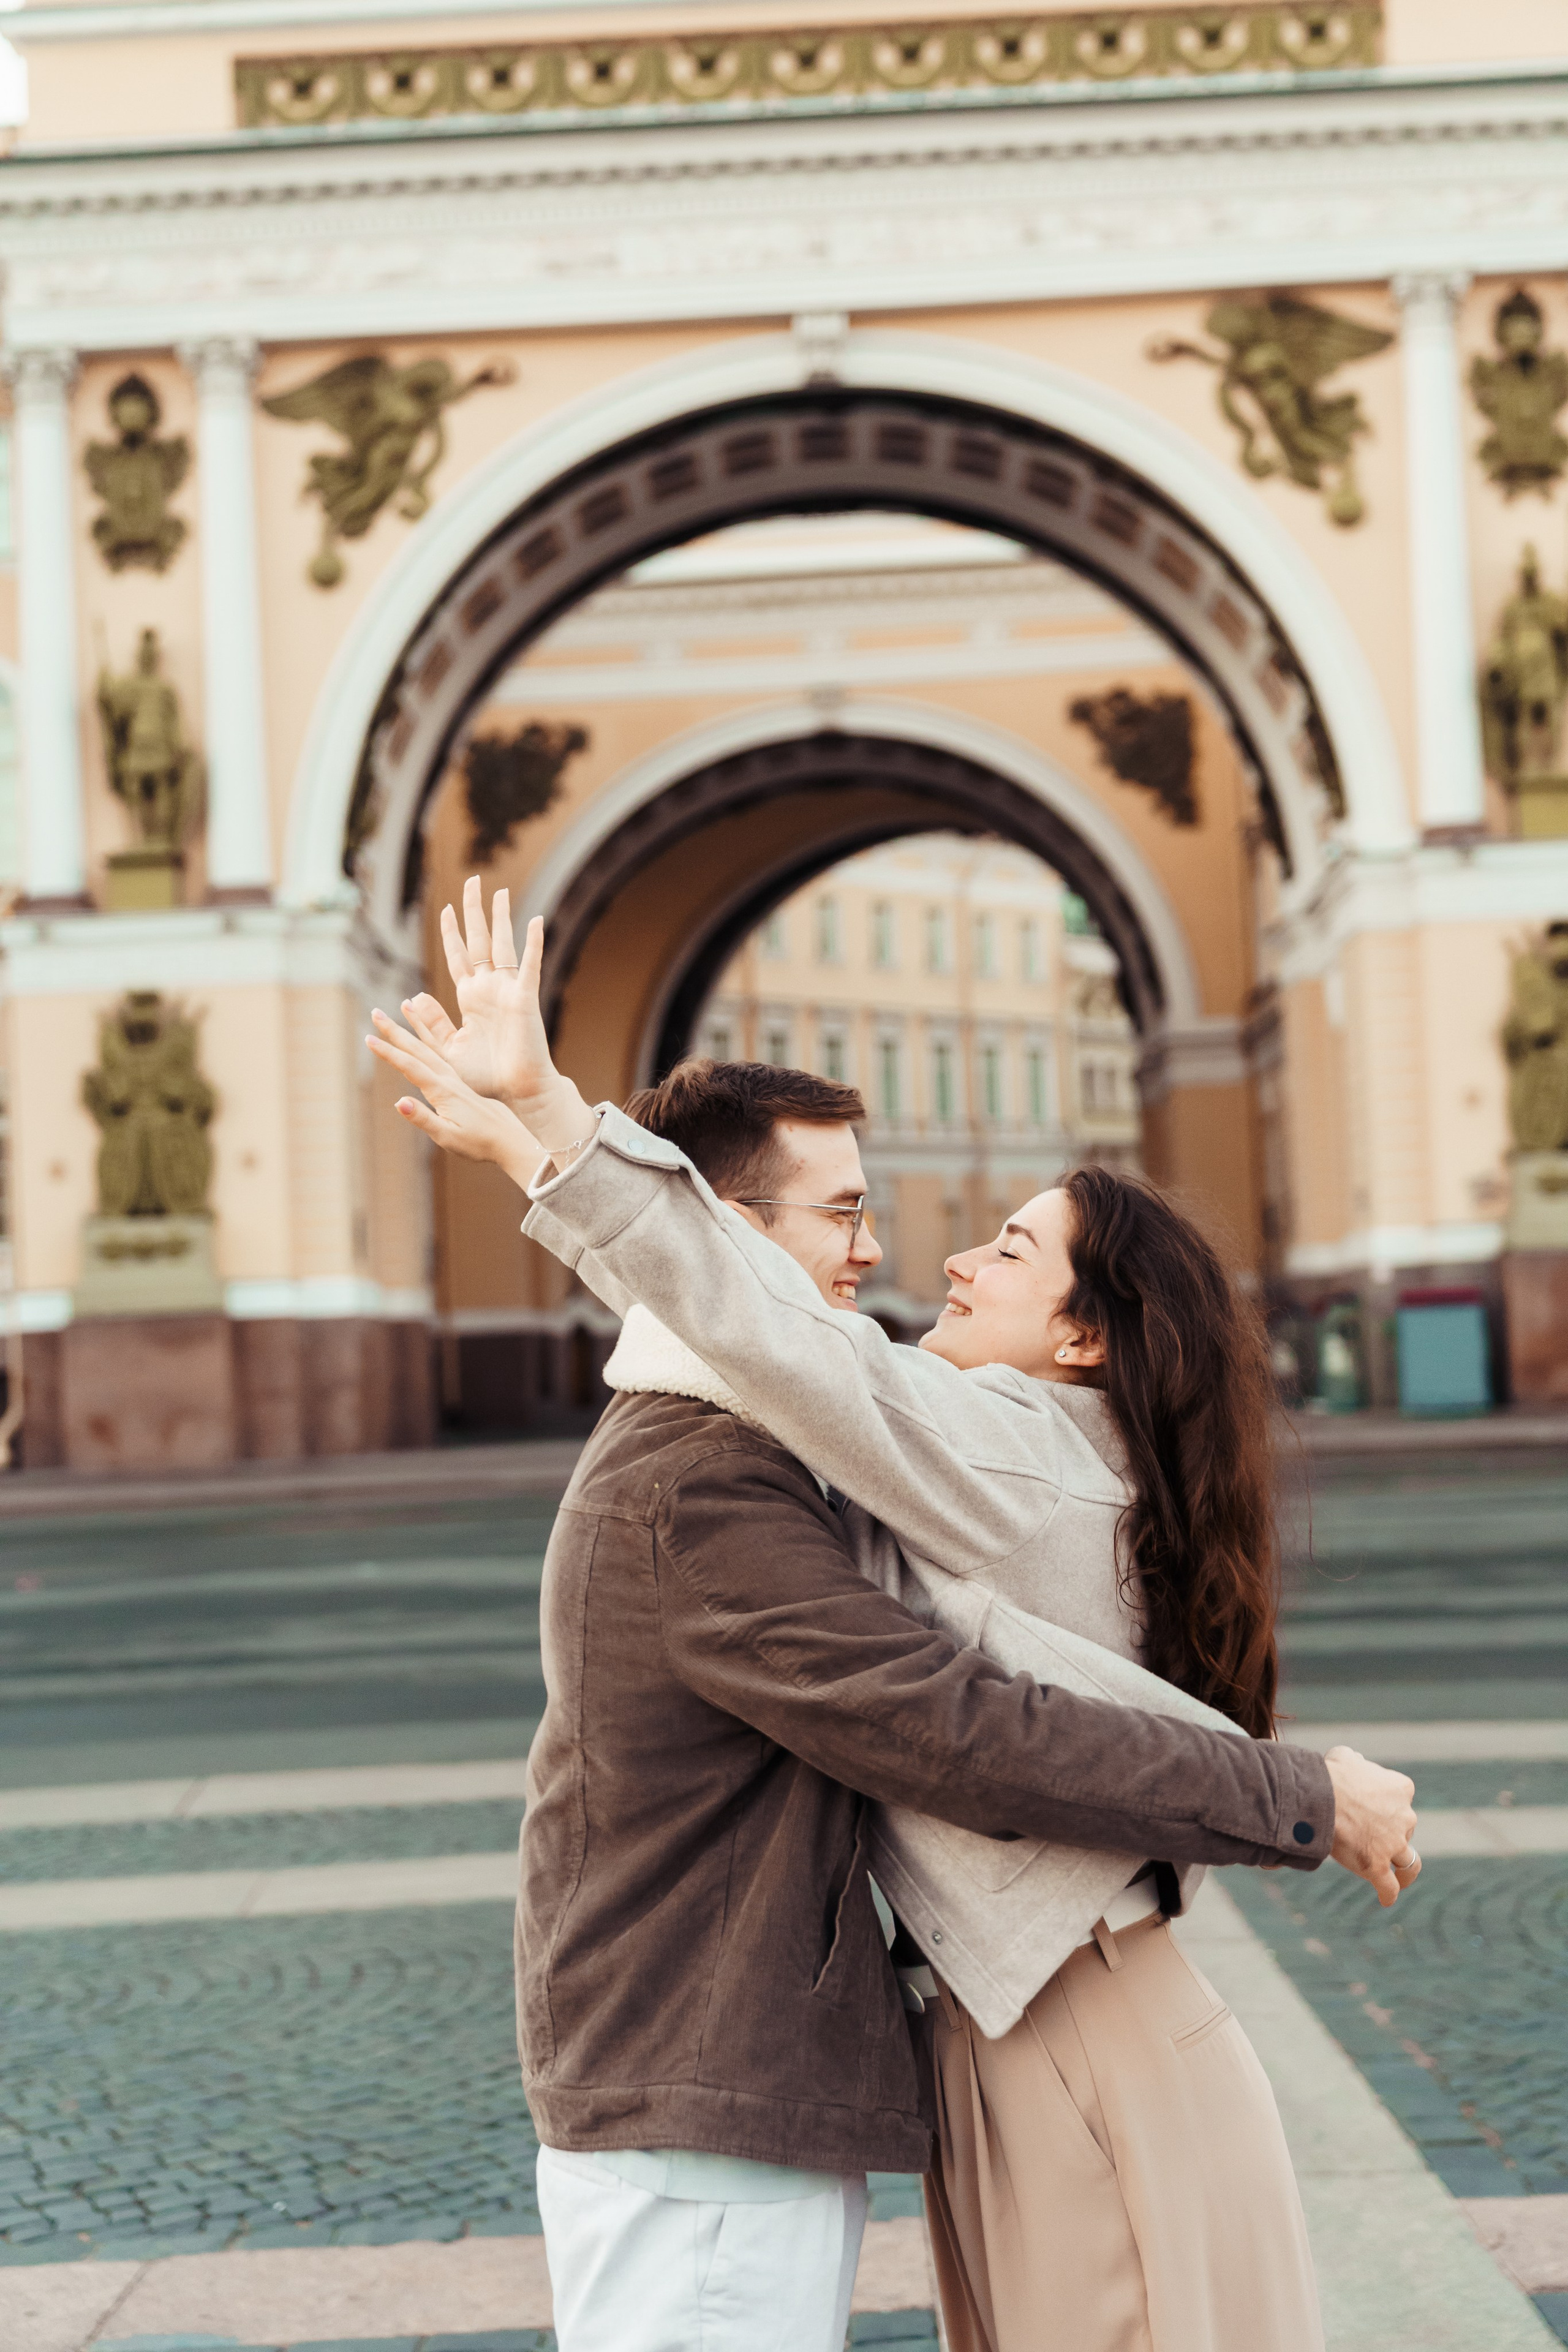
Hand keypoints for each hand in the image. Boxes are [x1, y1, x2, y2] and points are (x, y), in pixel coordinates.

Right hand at [366, 1008, 542, 1186]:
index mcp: (444, 1091)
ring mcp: (458, 1082)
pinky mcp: (464, 1087)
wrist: (514, 1142)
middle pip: (418, 1050)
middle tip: (375, 1013)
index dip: (389, 1053)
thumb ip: (423, 1118)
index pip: (410, 1067)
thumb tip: (398, 1101)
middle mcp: (450, 1081)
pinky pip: (442, 1057)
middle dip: (395, 1032)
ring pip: (430, 1050)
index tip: (368, 1038)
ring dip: (413, 1030)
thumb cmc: (480, 1144)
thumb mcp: (448, 1137)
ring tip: (403, 1007)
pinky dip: (428, 1044)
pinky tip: (423, 1043)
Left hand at [403, 876, 593, 1153]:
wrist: (514, 1092)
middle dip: (474, 911)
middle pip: (480, 940)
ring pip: (503, 945)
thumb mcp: (450, 1048)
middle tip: (473, 881)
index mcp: (471, 998)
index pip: (459, 956)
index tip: (446, 908)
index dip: (452, 932)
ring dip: (501, 918)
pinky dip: (534, 943)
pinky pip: (530, 965)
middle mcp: (489, 988)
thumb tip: (412, 997)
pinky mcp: (525, 998)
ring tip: (498, 892)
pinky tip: (536, 920)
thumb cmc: (486, 1077)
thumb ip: (433, 1023)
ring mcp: (508, 990)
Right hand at [1325, 1745, 1419, 1906]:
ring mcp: (1393, 1844)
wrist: (1321, 1797)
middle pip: (1404, 1829)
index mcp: (1401, 1788)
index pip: (1401, 1798)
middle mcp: (1405, 1817)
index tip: (1371, 1806)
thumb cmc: (1331, 1774)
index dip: (1387, 1803)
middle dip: (1391, 1832)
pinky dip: (1389, 1893)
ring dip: (1405, 1869)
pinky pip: (1389, 1886)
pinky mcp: (1377, 1865)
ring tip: (1399, 1876)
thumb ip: (1357, 1762)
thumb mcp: (1346, 1757)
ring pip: (1409, 1862)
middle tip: (1368, 1834)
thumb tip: (1354, 1763)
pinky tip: (1386, 1898)